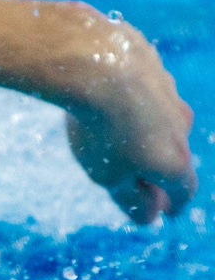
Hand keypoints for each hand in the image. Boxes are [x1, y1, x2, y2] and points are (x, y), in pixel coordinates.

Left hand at [64, 48, 196, 223]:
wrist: (96, 62)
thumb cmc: (99, 128)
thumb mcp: (109, 177)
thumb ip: (132, 199)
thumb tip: (151, 216)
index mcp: (175, 160)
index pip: (183, 190)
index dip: (174, 202)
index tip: (169, 210)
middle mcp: (181, 126)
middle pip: (173, 153)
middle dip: (159, 169)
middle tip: (142, 177)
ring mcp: (169, 93)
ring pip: (158, 119)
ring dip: (144, 131)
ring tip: (117, 136)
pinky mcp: (151, 66)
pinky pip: (142, 90)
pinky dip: (131, 100)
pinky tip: (108, 98)